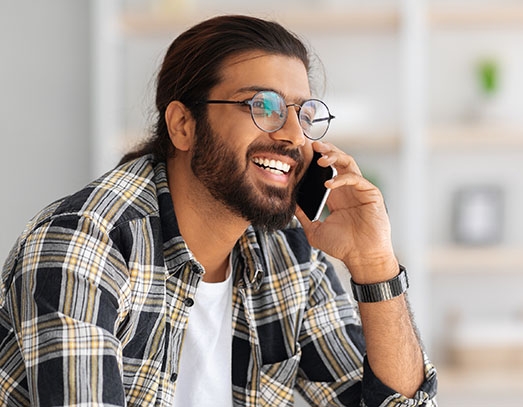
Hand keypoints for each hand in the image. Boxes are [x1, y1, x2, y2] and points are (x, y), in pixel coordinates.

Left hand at [295, 141, 397, 282]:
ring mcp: (360, 190)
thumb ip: (304, 217)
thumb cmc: (342, 246)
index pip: (327, 171)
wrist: (362, 258)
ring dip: (335, 157)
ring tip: (321, 159)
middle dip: (326, 151)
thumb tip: (290, 206)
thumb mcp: (315, 231)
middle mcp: (348, 189)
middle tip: (313, 146)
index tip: (302, 152)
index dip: (316, 159)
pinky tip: (328, 184)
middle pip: (338, 161)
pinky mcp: (371, 194)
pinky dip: (342, 178)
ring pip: (349, 163)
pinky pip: (356, 179)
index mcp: (336, 195)